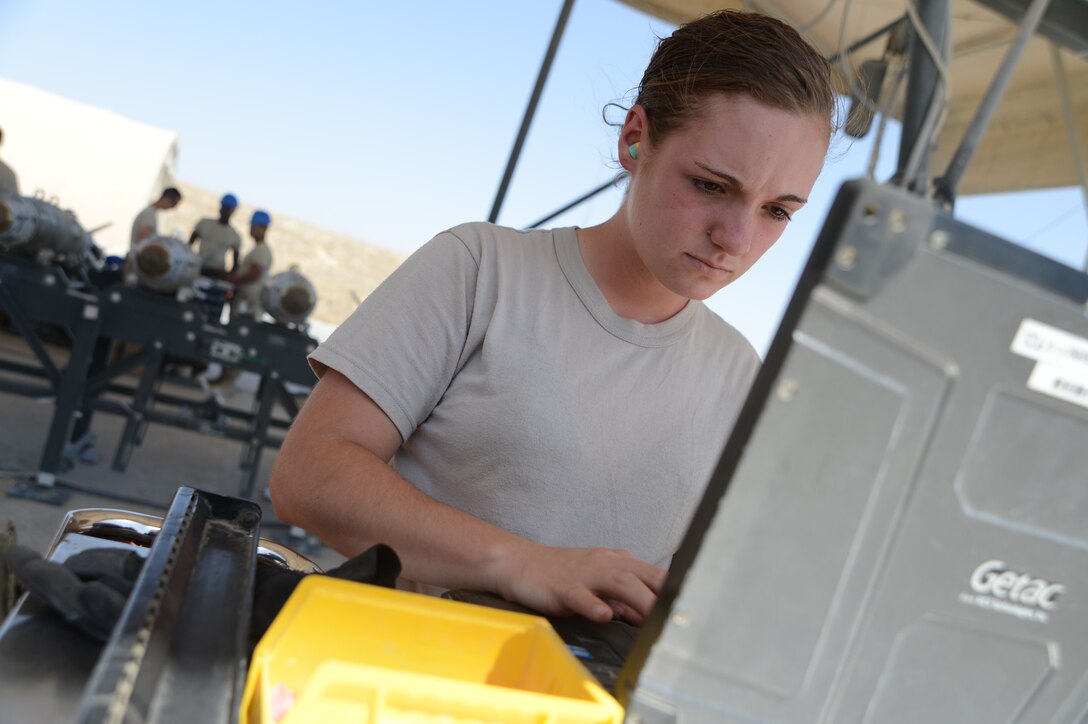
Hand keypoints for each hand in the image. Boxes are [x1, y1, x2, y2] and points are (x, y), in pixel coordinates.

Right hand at [493, 542, 666, 624]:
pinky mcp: (562, 586)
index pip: (653, 574)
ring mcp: (584, 573)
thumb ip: (623, 601)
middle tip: (679, 616)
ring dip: (638, 599)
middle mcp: (604, 563)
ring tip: (652, 616)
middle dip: (663, 594)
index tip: (690, 608)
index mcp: (617, 563)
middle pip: (641, 576)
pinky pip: (580, 595)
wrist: (521, 564)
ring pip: (618, 582)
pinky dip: (593, 603)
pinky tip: (603, 615)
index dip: (673, 590)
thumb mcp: (597, 586)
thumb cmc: (561, 576)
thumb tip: (647, 617)